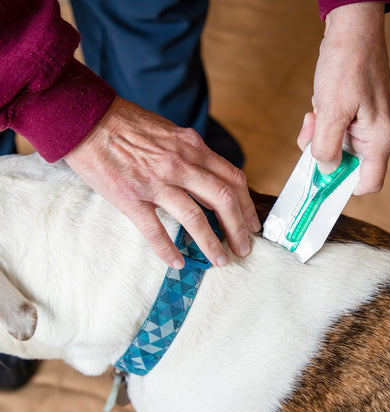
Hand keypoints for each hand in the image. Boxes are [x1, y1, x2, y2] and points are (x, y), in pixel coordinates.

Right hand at [64, 97, 260, 268]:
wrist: (86, 118)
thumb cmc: (128, 125)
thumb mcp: (172, 133)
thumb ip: (194, 156)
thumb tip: (212, 181)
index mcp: (192, 147)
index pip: (233, 179)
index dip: (247, 206)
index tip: (252, 225)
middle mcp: (180, 163)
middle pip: (223, 200)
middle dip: (238, 229)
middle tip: (243, 249)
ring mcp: (155, 181)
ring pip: (195, 218)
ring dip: (211, 243)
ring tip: (220, 261)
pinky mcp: (130, 197)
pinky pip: (155, 230)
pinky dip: (168, 249)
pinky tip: (176, 262)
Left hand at [297, 2, 389, 194]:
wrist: (351, 31)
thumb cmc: (348, 65)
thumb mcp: (332, 110)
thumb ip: (327, 147)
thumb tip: (325, 168)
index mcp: (379, 140)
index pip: (368, 183)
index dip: (344, 188)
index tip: (321, 182)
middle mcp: (374, 138)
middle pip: (346, 168)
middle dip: (323, 157)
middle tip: (311, 136)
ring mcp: (363, 128)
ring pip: (335, 151)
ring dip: (317, 139)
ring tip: (313, 116)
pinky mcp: (352, 118)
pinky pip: (332, 135)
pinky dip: (319, 128)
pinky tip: (315, 109)